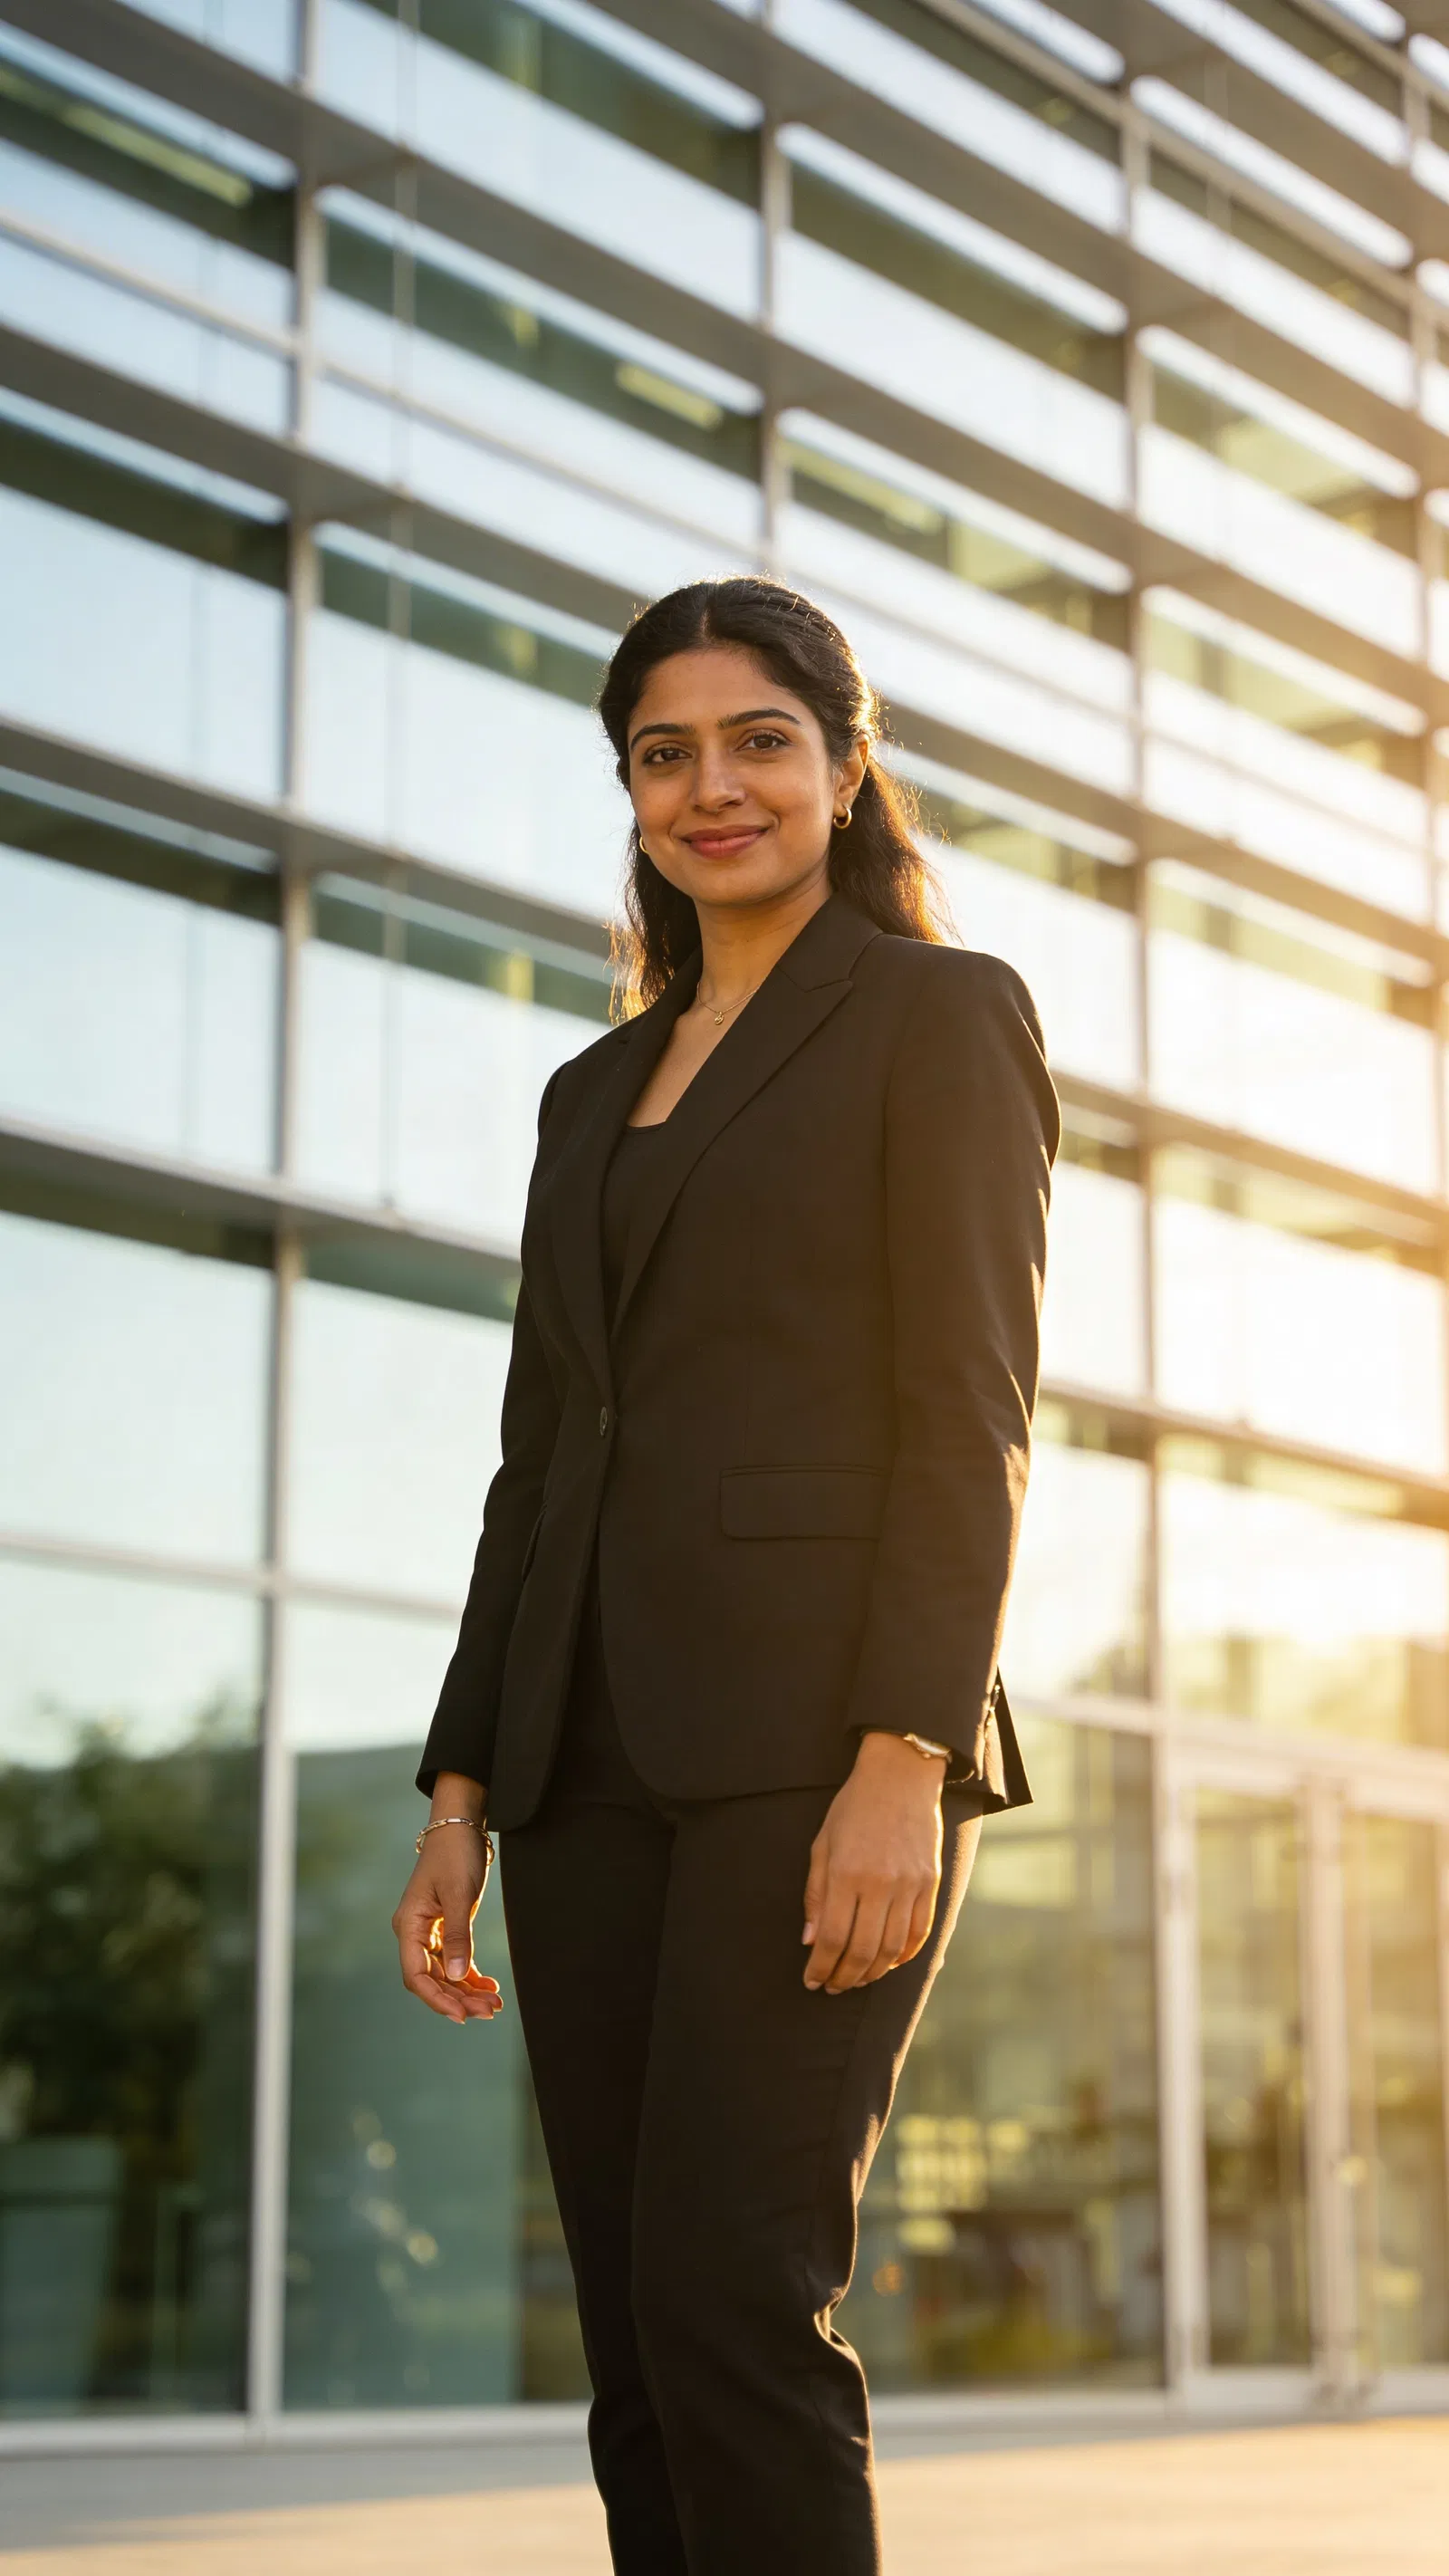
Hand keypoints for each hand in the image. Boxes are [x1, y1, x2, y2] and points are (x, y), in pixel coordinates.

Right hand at [392, 1776, 501, 2026]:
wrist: (460, 1827)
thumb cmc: (455, 1855)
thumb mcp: (459, 1895)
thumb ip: (458, 1937)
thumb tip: (458, 1978)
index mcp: (408, 1926)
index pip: (415, 1975)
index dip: (437, 1999)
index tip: (461, 2015)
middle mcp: (414, 1933)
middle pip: (432, 1979)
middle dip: (459, 1998)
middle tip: (490, 2011)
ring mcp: (429, 1932)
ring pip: (445, 1973)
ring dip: (467, 1990)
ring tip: (494, 2004)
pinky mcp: (446, 1928)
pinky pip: (455, 1960)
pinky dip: (470, 1975)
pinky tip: (489, 1987)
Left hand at [802, 1732, 944, 1993]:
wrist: (901, 1775)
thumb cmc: (853, 1807)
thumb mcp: (823, 1844)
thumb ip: (816, 1894)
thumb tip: (811, 1940)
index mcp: (847, 1874)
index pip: (833, 1938)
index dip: (821, 1967)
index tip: (812, 1980)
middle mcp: (880, 1884)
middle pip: (862, 1951)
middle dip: (844, 1977)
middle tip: (833, 1986)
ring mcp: (909, 1885)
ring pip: (892, 1948)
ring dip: (872, 1972)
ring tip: (856, 1979)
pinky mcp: (930, 1883)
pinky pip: (920, 1932)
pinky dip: (904, 1955)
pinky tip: (888, 1963)